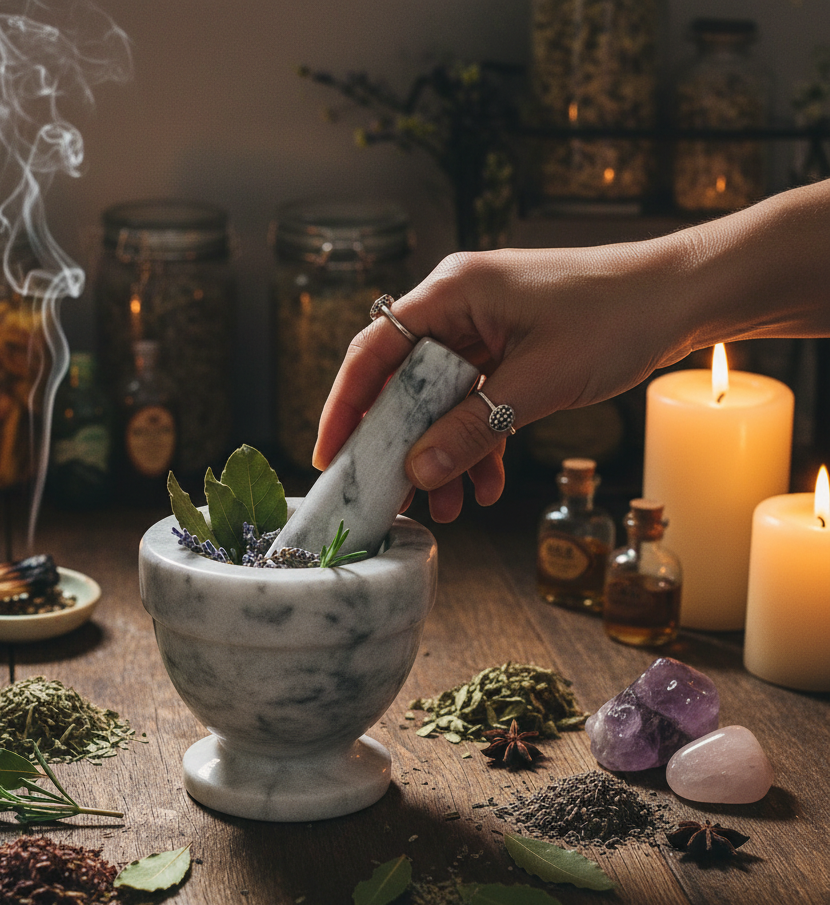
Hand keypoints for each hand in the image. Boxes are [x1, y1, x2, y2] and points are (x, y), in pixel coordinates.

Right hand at [314, 244, 691, 520]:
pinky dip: (476, 441)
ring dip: (442, 453)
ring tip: (446, 507)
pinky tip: (483, 483)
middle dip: (401, 445)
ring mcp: (481, 327)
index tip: (330, 456)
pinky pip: (474, 401)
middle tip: (390, 496)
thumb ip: (472, 429)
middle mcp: (457, 305)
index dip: (345, 407)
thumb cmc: (615, 318)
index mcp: (451, 293)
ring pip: (439, 400)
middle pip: (403, 382)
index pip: (374, 352)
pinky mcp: (505, 348)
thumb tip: (418, 472)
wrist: (680, 298)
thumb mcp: (536, 384)